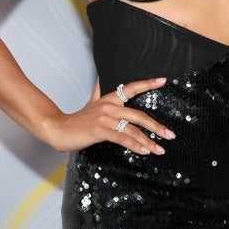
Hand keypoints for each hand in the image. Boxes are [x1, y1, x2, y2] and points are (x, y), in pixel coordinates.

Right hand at [42, 79, 174, 155]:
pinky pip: (122, 138)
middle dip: (156, 126)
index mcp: (109, 99)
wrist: (58, 128)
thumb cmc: (76, 119)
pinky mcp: (100, 131)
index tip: (163, 81)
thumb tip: (101, 77)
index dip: (147, 83)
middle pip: (139, 115)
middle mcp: (109, 107)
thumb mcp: (90, 102)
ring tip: (160, 149)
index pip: (131, 88)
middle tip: (170, 134)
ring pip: (132, 129)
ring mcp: (105, 119)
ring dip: (148, 141)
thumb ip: (98, 90)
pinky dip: (134, 145)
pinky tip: (144, 151)